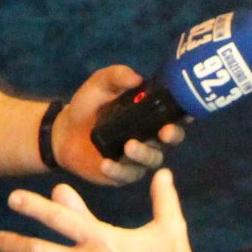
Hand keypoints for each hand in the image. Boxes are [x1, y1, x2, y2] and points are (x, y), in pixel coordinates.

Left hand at [55, 66, 189, 184]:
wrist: (64, 131)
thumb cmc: (89, 104)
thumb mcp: (101, 84)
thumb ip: (117, 76)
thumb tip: (137, 78)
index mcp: (151, 114)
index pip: (175, 114)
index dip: (185, 114)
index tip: (187, 114)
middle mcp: (151, 137)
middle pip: (171, 139)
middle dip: (172, 136)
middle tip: (164, 132)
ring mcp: (138, 157)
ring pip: (152, 159)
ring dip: (143, 153)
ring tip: (129, 146)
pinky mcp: (122, 173)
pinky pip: (126, 175)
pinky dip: (117, 170)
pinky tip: (106, 164)